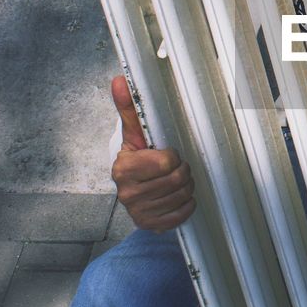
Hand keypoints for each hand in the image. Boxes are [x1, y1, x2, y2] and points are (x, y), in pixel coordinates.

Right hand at [110, 76, 195, 230]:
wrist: (132, 188)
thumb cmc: (138, 158)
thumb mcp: (134, 134)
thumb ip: (129, 108)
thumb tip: (119, 80)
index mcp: (123, 168)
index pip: (167, 161)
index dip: (173, 156)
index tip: (167, 154)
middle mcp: (127, 193)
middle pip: (177, 180)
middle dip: (183, 171)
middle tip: (176, 168)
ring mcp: (137, 212)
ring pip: (182, 196)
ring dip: (186, 187)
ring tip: (177, 181)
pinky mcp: (149, 225)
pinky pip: (181, 214)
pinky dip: (186, 205)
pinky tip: (178, 197)